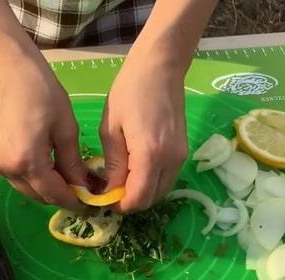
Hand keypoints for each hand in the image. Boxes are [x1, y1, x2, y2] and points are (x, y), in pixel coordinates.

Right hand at [0, 60, 87, 210]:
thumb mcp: (65, 127)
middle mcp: (8, 169)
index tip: (92, 203)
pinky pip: (18, 178)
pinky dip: (35, 179)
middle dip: (62, 196)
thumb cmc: (40, 90)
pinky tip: (51, 168)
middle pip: (39, 196)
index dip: (75, 201)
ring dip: (48, 189)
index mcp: (27, 162)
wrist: (7, 69)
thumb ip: (73, 162)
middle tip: (84, 190)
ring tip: (70, 179)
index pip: (54, 194)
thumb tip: (84, 186)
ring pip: (28, 190)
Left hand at [100, 54, 187, 212]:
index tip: (101, 199)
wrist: (160, 68)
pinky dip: (150, 182)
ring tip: (119, 180)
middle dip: (129, 202)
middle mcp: (171, 161)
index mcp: (150, 156)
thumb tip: (109, 192)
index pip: (137, 199)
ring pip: (160, 191)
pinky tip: (134, 170)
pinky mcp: (183, 152)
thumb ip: (112, 165)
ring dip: (140, 193)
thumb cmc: (130, 92)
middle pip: (151, 200)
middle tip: (108, 191)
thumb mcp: (110, 129)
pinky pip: (166, 178)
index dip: (118, 206)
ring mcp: (180, 157)